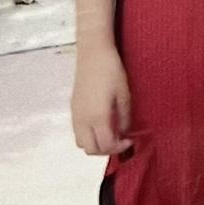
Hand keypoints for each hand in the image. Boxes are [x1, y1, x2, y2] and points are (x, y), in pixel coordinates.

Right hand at [71, 40, 132, 155]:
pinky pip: (78, 132)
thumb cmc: (112, 72)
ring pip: (81, 143)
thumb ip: (124, 118)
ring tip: (111, 133)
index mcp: (97, 117)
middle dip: (106, 150)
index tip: (130, 140)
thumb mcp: (124, 95)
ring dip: (96, 144)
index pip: (106, 145)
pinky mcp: (72, 109)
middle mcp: (82, 120)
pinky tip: (101, 124)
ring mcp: (75, 115)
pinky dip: (89, 136)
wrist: (93, 54)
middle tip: (121, 140)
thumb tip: (124, 132)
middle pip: (90, 149)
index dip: (119, 148)